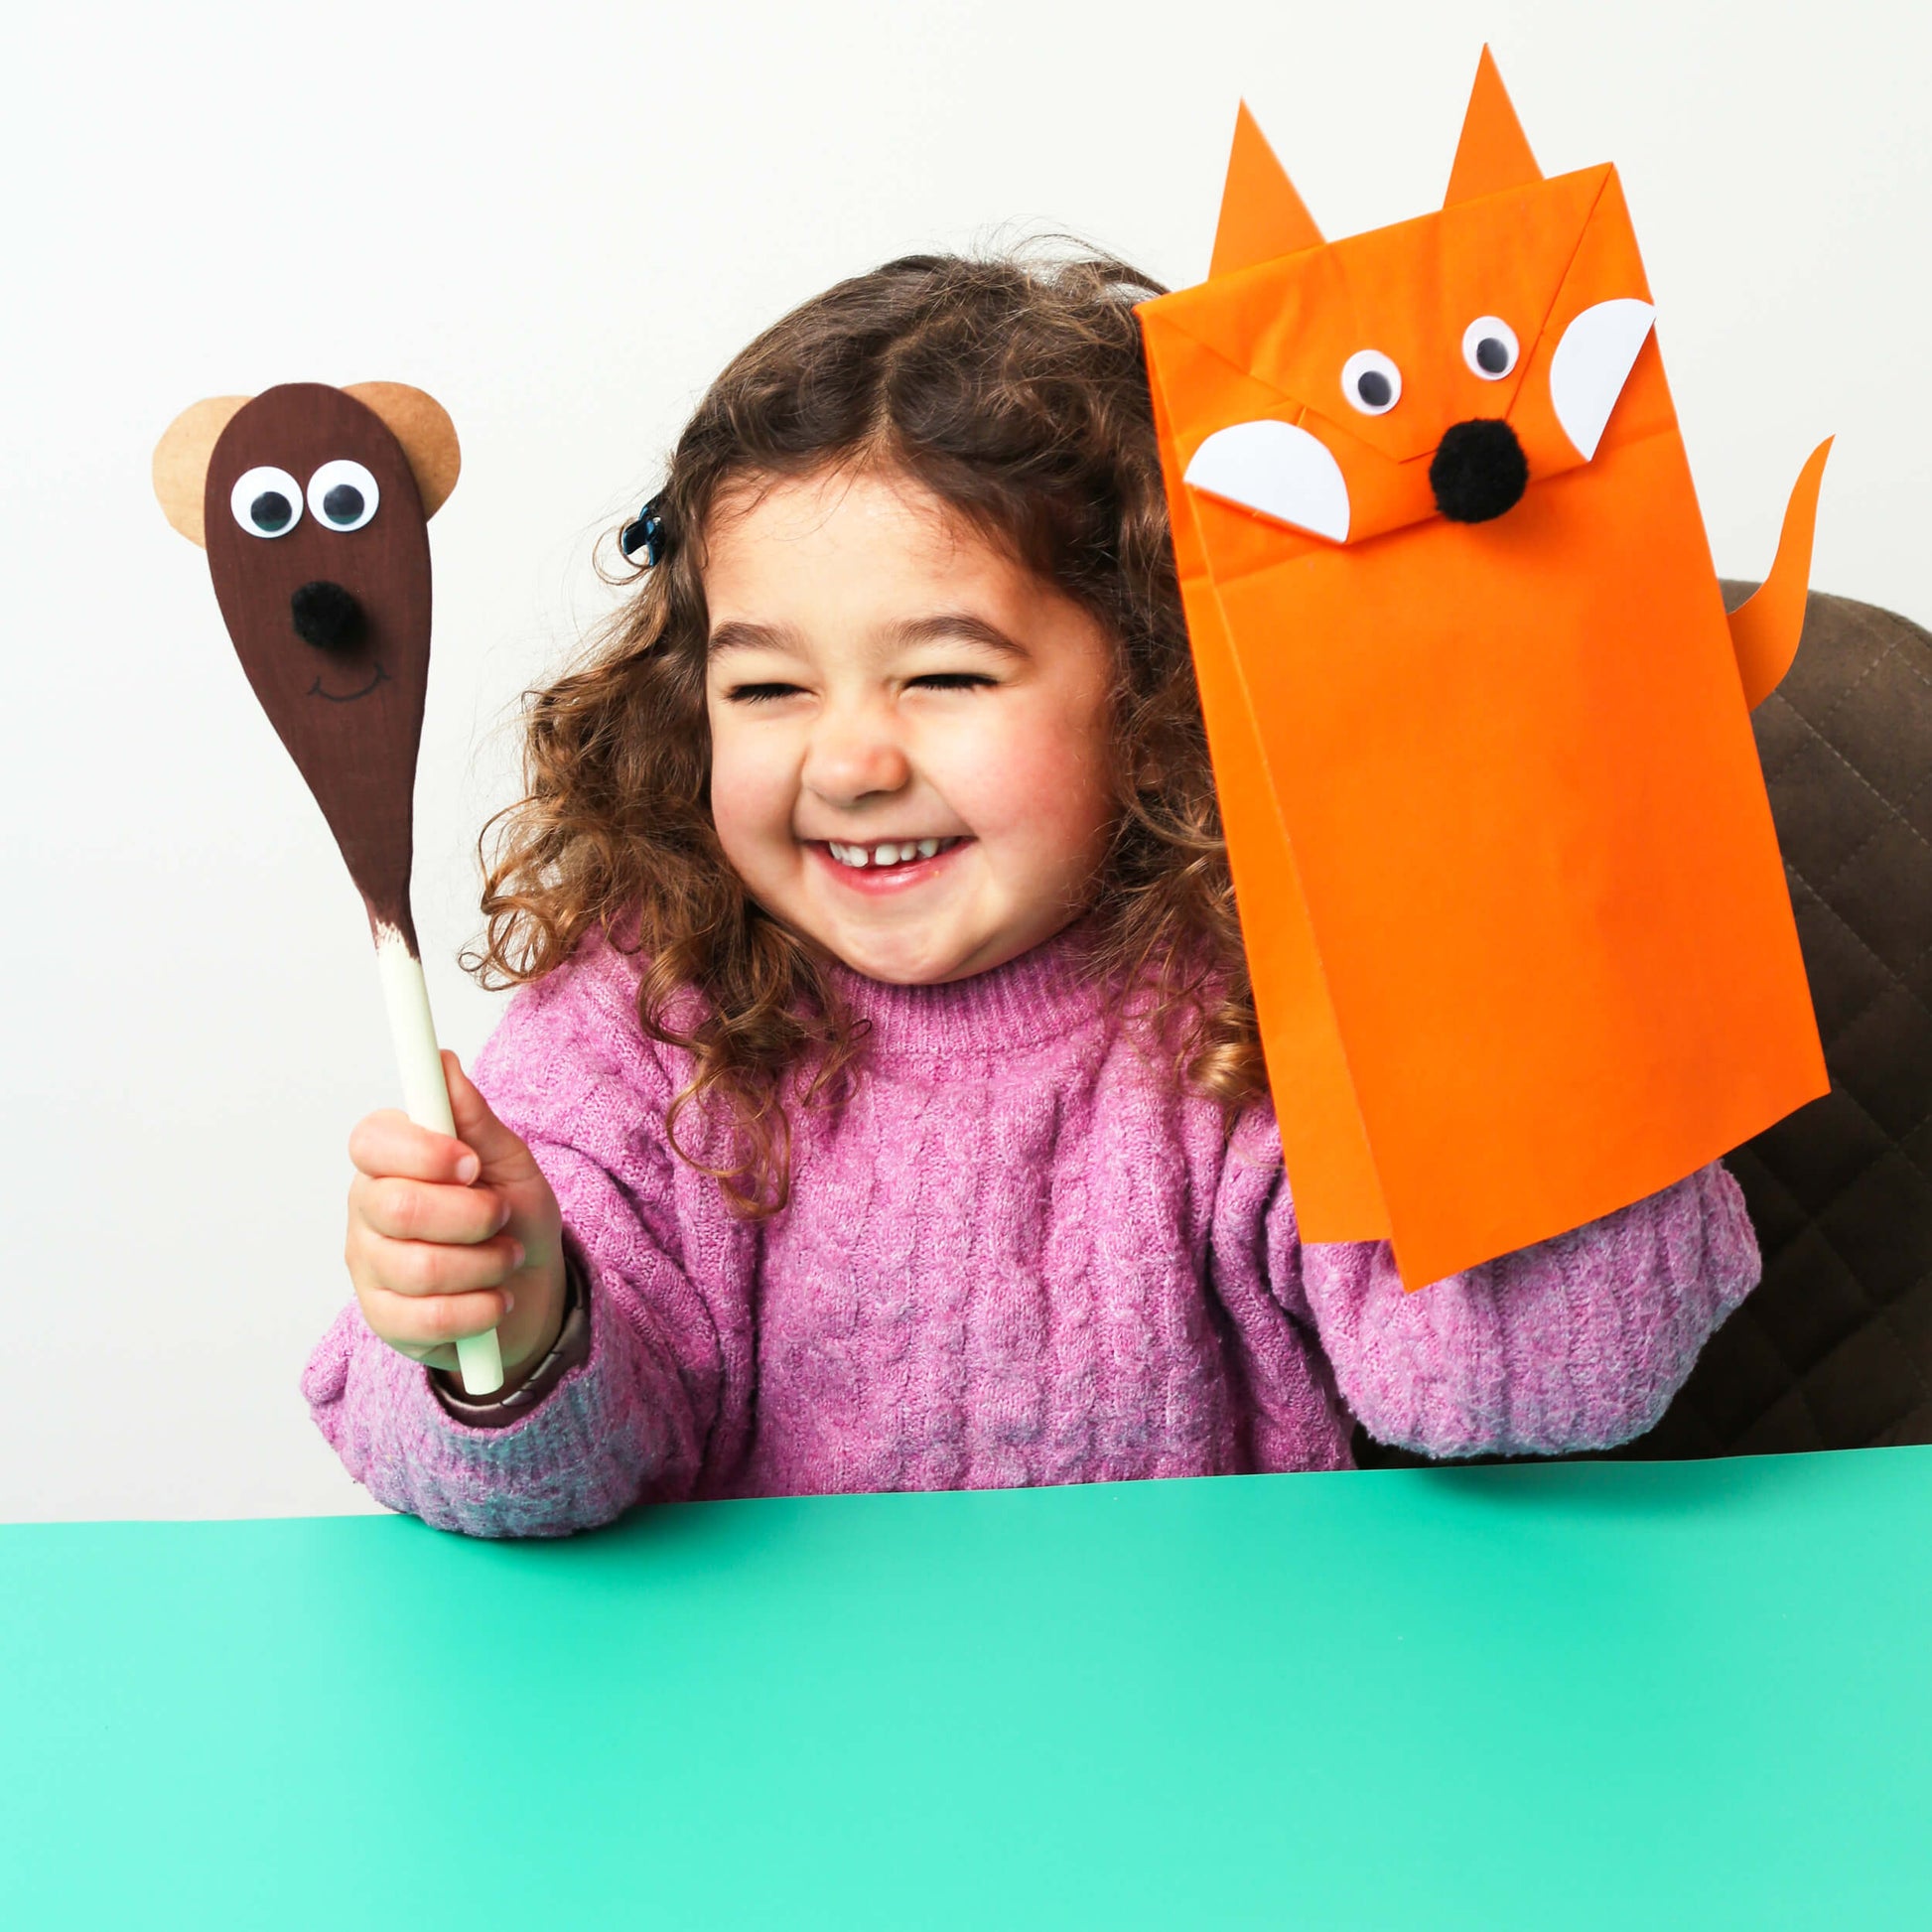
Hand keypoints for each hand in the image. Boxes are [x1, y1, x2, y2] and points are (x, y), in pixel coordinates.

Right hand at [345, 1050, 567, 1385]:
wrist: (529, 1292)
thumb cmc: (513, 1217)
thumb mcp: (509, 1162)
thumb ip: (474, 1119)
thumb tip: (444, 1061)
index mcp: (389, 1158)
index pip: (372, 1142)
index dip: (423, 1153)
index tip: (471, 1164)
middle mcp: (367, 1208)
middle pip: (399, 1209)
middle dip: (472, 1216)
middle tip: (502, 1216)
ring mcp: (369, 1267)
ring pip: (419, 1268)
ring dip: (486, 1265)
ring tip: (507, 1257)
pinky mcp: (383, 1320)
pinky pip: (426, 1319)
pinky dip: (478, 1310)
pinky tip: (494, 1300)